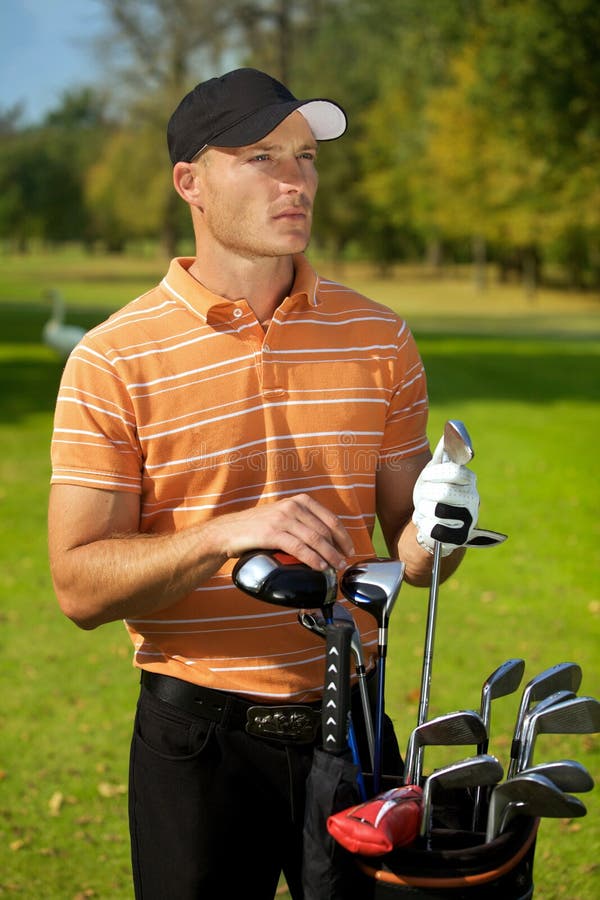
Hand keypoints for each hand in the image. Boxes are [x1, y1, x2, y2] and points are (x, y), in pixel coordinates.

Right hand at [219, 493, 354, 570]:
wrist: (229, 531)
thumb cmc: (258, 527)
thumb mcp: (283, 516)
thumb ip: (303, 521)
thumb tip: (326, 541)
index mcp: (300, 501)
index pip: (330, 518)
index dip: (343, 536)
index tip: (349, 549)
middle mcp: (293, 506)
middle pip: (325, 530)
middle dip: (338, 548)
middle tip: (343, 562)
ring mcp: (282, 519)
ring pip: (315, 539)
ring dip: (329, 555)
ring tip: (336, 567)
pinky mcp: (272, 533)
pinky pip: (299, 548)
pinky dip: (312, 559)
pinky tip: (320, 567)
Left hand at [412, 436, 506, 554]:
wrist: (429, 522)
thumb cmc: (432, 492)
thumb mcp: (435, 471)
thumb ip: (444, 452)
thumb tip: (453, 426)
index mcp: (469, 481)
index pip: (455, 472)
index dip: (435, 473)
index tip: (426, 476)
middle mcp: (473, 500)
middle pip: (445, 492)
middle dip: (427, 493)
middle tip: (423, 495)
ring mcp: (467, 520)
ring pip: (438, 511)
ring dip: (423, 509)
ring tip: (423, 509)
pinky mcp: (458, 538)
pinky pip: (435, 529)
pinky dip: (424, 525)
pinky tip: (425, 523)